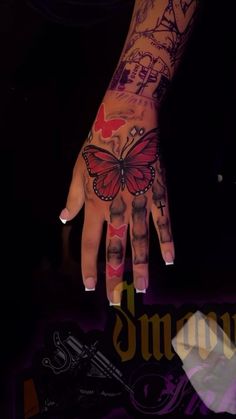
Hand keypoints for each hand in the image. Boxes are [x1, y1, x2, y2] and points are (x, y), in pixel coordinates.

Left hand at [59, 93, 174, 304]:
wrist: (126, 124)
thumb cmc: (98, 147)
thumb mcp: (77, 171)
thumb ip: (72, 198)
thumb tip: (63, 219)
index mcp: (95, 205)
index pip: (90, 244)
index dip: (89, 267)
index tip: (89, 287)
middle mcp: (117, 210)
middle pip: (115, 250)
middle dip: (114, 277)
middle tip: (116, 300)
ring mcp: (139, 204)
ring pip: (140, 242)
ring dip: (141, 267)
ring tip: (142, 289)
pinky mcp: (157, 195)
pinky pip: (163, 222)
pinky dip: (167, 241)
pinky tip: (170, 260)